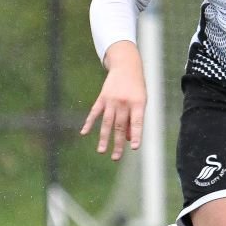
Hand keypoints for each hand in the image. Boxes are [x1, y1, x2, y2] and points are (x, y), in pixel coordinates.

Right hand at [79, 41, 145, 160]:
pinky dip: (89, 123)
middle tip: (116, 158)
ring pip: (107, 123)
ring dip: (104, 138)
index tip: (135, 147)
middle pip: (120, 126)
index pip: (137, 122)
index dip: (136, 135)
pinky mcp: (102, 98)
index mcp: (137, 103)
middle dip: (118, 143)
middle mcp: (124, 103)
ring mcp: (111, 100)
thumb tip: (128, 139)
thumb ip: (135, 119)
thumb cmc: (137, 88)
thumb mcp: (141, 101)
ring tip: (102, 151)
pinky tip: (84, 133)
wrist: (127, 67)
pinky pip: (94, 112)